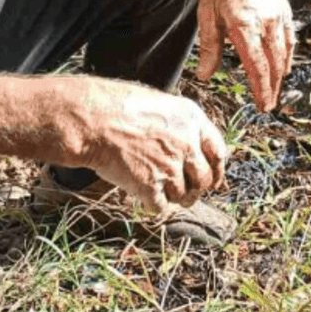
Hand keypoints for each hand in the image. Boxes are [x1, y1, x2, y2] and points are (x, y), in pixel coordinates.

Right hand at [85, 79, 228, 212]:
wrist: (91, 119)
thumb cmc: (117, 106)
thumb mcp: (159, 103)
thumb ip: (179, 125)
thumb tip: (189, 145)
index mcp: (192, 120)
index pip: (219, 152)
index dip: (217, 170)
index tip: (213, 180)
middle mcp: (187, 144)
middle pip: (204, 179)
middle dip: (196, 189)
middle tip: (186, 193)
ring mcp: (170, 167)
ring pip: (183, 195)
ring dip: (174, 197)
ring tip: (160, 191)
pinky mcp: (150, 186)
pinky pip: (161, 207)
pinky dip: (154, 205)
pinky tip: (143, 196)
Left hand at [196, 0, 294, 109]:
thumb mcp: (207, 16)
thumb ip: (210, 49)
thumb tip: (206, 76)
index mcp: (245, 25)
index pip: (257, 66)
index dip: (260, 88)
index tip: (261, 105)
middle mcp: (266, 22)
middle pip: (274, 64)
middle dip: (272, 87)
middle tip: (268, 105)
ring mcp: (278, 16)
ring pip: (284, 53)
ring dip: (280, 75)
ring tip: (275, 90)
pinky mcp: (284, 9)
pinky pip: (289, 38)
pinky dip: (288, 55)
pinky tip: (285, 66)